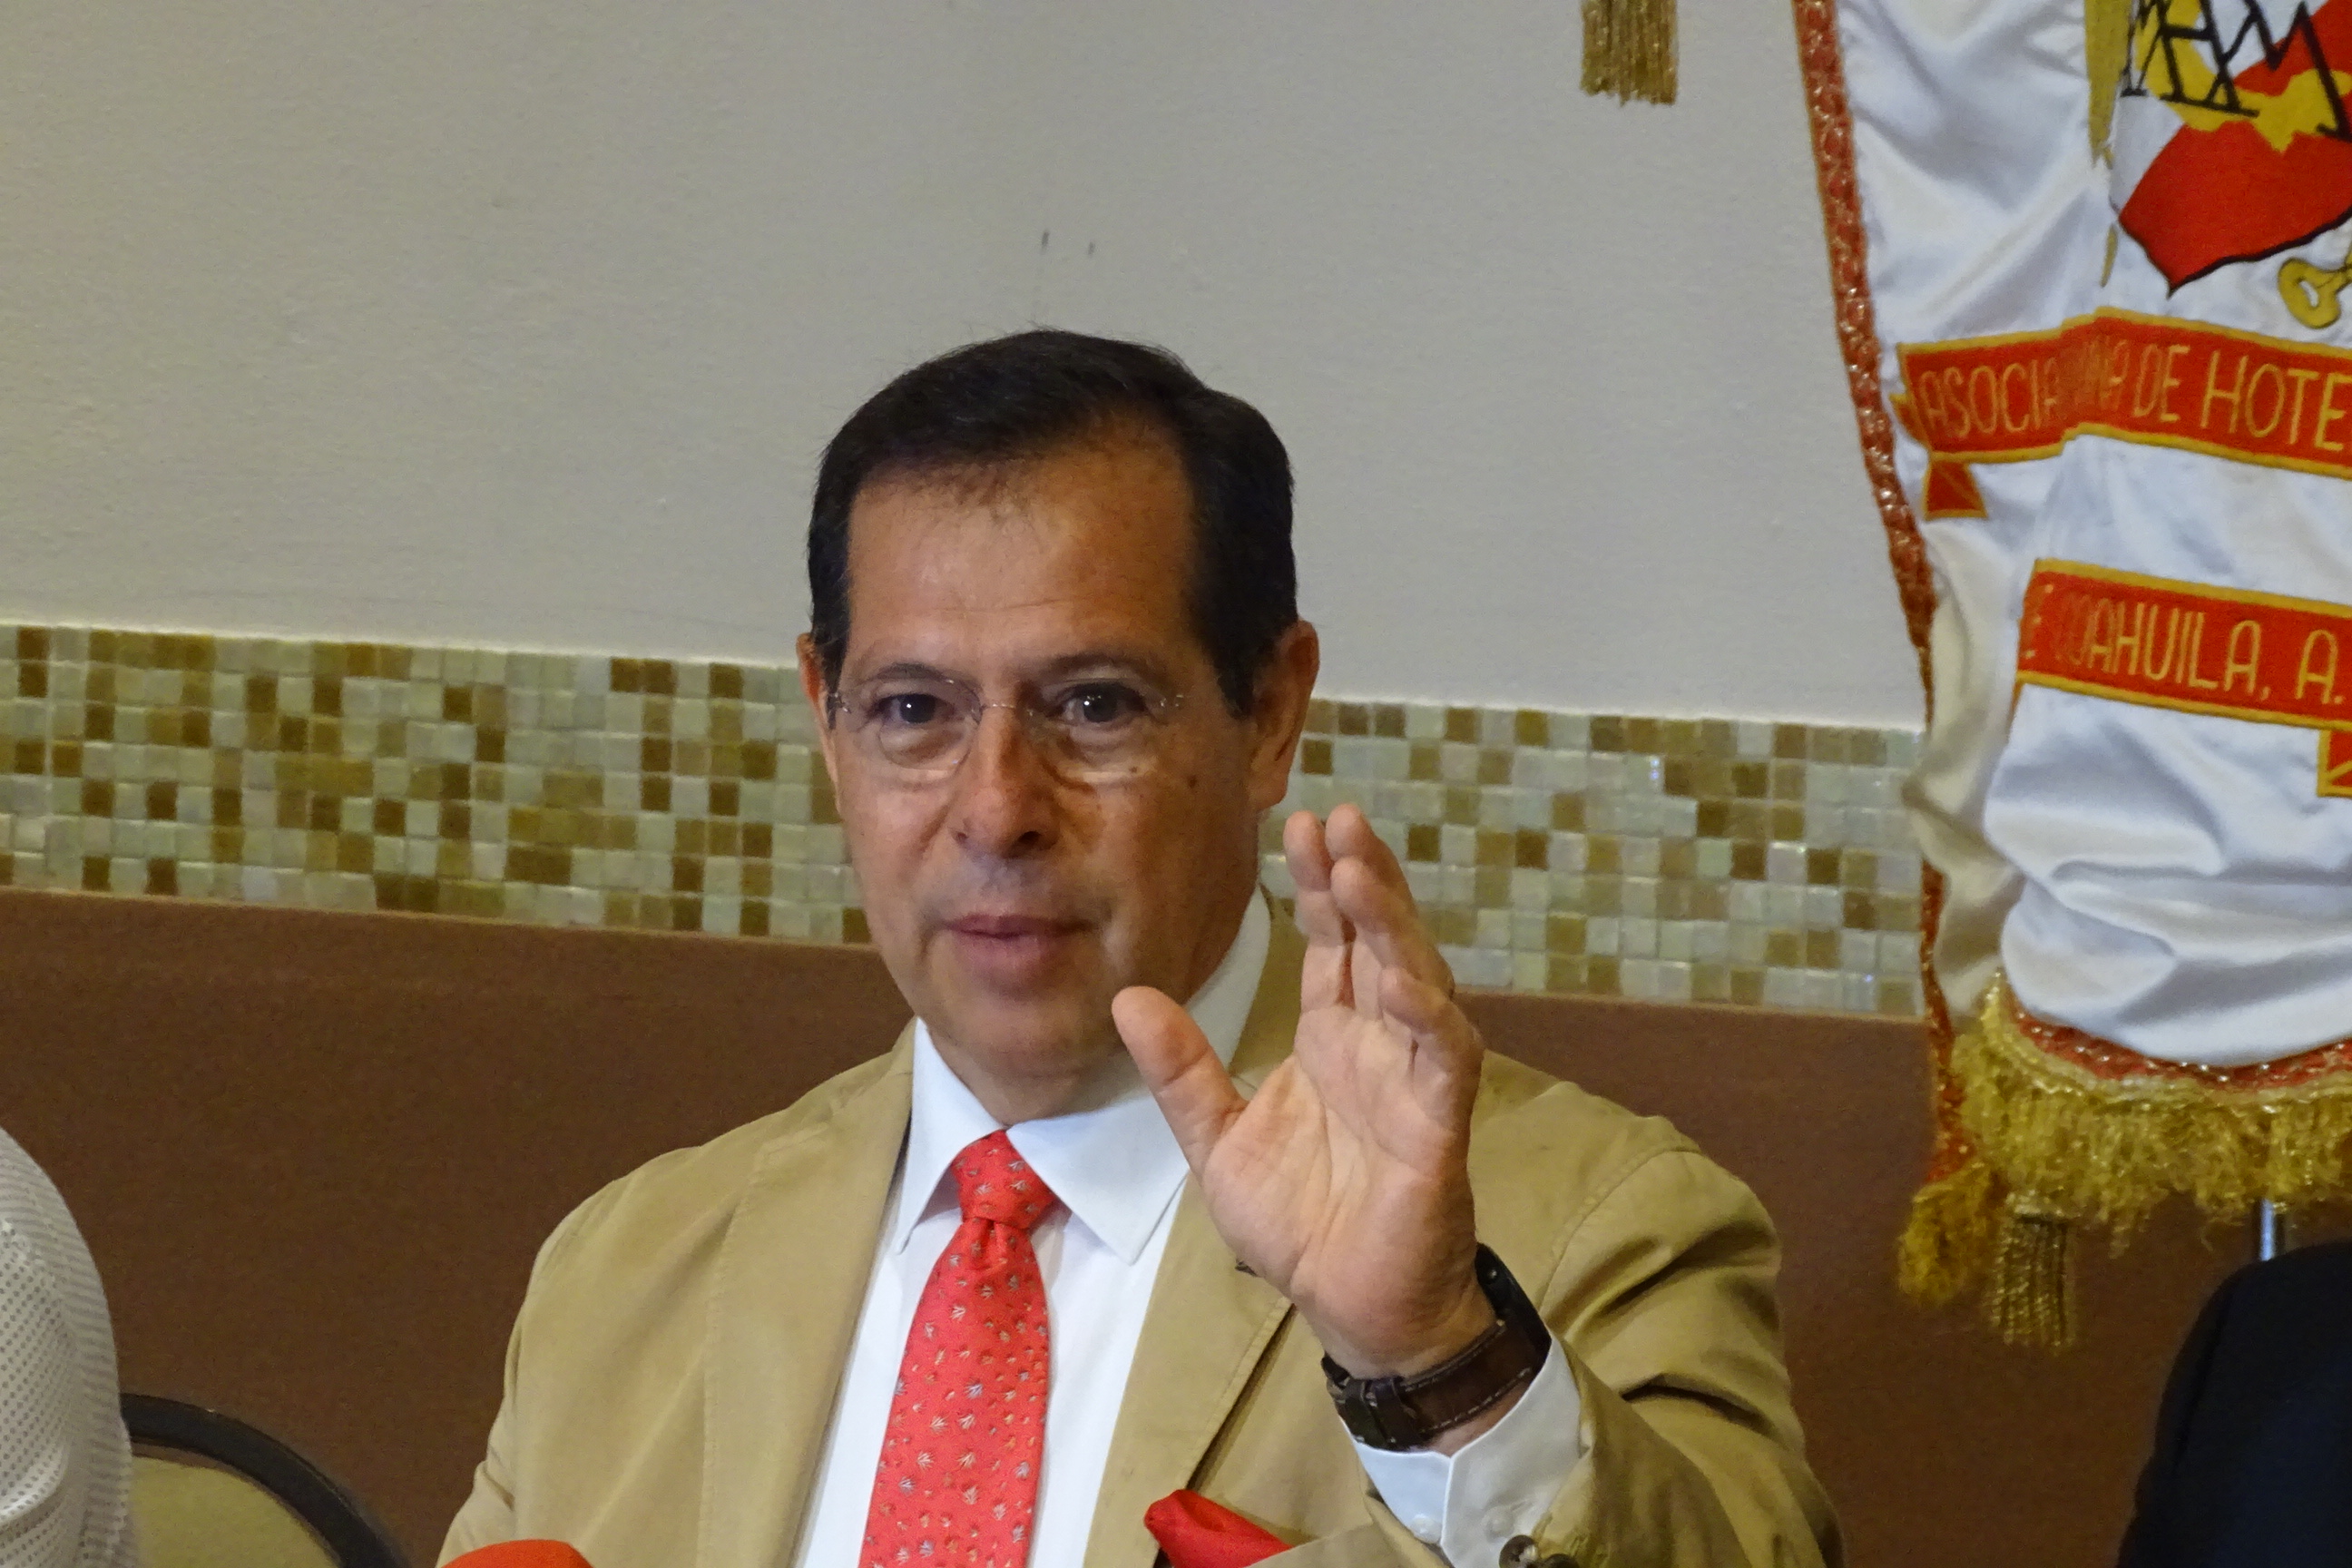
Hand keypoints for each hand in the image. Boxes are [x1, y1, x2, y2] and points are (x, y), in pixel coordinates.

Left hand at [1114, 805, 1496, 1395]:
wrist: (1350, 1308)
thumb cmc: (1299, 1224)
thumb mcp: (1217, 1141)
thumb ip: (1182, 1070)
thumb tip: (1129, 996)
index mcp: (1332, 1038)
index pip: (1333, 943)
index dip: (1320, 885)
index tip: (1302, 822)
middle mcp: (1379, 1045)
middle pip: (1378, 942)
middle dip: (1361, 878)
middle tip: (1338, 817)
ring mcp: (1414, 1080)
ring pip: (1417, 982)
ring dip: (1394, 927)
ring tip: (1359, 872)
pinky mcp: (1439, 1127)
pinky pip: (1442, 1059)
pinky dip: (1425, 1015)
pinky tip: (1397, 976)